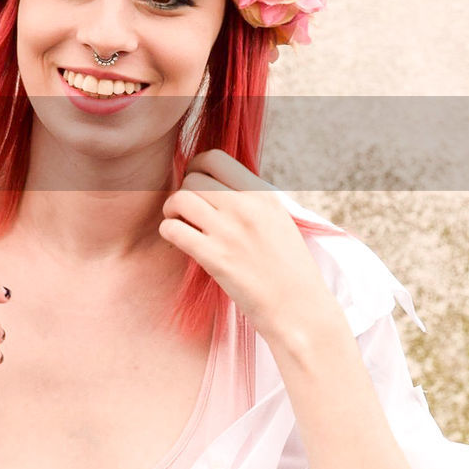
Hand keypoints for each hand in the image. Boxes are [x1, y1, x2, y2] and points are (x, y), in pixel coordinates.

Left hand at [157, 149, 340, 342]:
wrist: (299, 310)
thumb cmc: (288, 268)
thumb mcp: (278, 220)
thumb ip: (250, 199)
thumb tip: (214, 182)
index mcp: (264, 194)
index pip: (215, 158)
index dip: (196, 167)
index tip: (196, 184)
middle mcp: (246, 207)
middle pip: (192, 178)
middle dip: (183, 191)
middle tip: (187, 211)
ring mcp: (229, 232)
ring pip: (179, 198)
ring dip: (172, 210)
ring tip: (180, 223)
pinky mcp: (215, 258)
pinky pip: (172, 229)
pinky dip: (168, 232)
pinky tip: (180, 242)